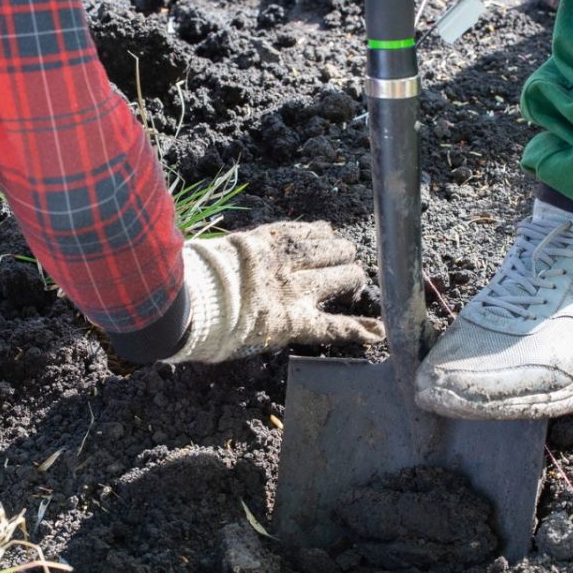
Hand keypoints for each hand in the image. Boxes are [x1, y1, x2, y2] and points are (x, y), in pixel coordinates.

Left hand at [164, 221, 383, 363]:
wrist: (194, 300)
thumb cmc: (216, 331)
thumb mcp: (251, 344)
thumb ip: (276, 331)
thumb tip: (287, 326)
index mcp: (294, 323)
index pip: (336, 327)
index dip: (360, 329)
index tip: (378, 331)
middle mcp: (297, 291)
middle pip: (341, 279)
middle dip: (352, 278)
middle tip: (350, 278)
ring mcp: (284, 262)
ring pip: (328, 250)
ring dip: (340, 250)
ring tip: (345, 250)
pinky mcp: (267, 239)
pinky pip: (302, 231)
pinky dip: (317, 230)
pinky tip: (325, 228)